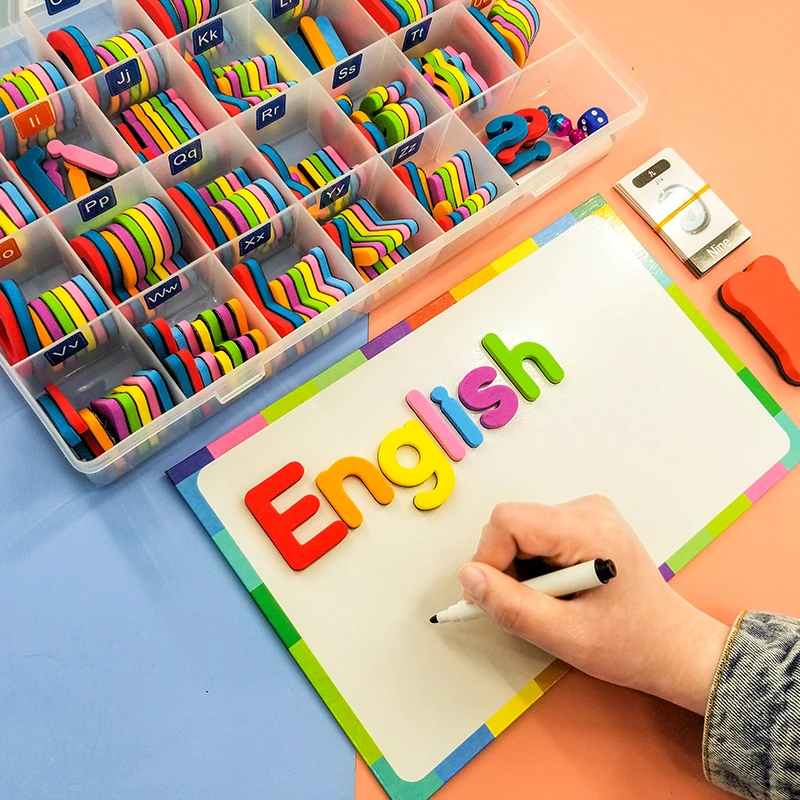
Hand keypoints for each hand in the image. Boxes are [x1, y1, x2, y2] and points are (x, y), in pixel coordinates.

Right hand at [459, 495, 729, 713]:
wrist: (674, 646)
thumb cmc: (632, 644)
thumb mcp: (565, 636)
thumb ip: (511, 606)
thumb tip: (469, 578)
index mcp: (589, 530)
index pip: (508, 521)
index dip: (489, 558)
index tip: (492, 595)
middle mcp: (589, 510)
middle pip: (513, 523)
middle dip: (506, 566)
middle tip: (529, 605)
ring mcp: (589, 513)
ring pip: (521, 528)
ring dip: (521, 567)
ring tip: (550, 600)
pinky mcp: (586, 522)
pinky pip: (537, 533)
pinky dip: (535, 563)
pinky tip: (558, 588)